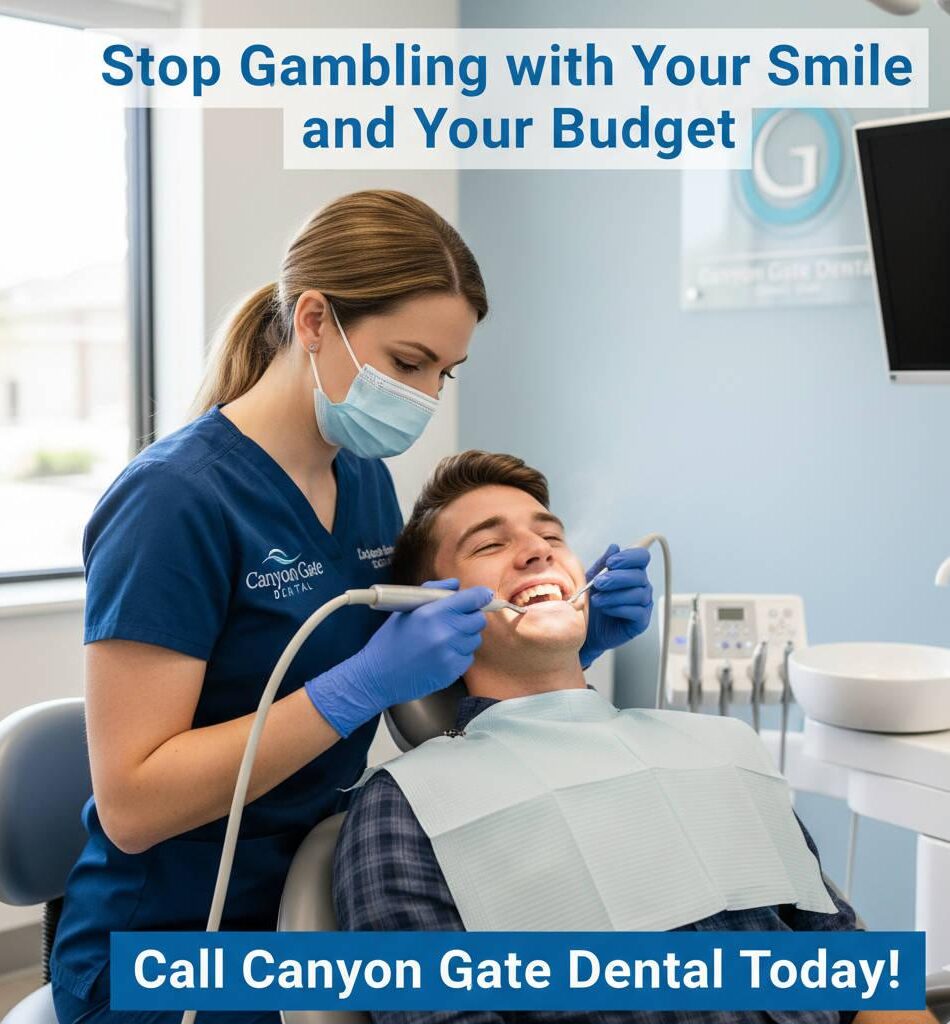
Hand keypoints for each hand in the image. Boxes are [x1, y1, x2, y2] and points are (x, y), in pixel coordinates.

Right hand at [305, 579, 493, 736]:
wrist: (377, 676)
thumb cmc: (389, 641)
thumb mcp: (405, 610)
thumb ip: (432, 592)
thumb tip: (455, 585)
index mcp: (431, 614)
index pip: (470, 600)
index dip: (480, 596)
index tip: (483, 596)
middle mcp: (443, 633)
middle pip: (478, 620)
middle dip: (470, 616)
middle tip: (456, 619)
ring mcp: (449, 654)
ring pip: (474, 639)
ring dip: (464, 636)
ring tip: (443, 639)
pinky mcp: (452, 672)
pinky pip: (467, 657)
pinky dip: (459, 654)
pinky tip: (441, 654)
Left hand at [579, 545, 652, 668]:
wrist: (583, 628)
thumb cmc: (589, 602)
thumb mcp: (591, 579)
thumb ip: (603, 563)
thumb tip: (615, 547)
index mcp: (631, 571)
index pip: (641, 557)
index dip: (629, 557)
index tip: (610, 563)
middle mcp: (642, 585)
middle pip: (639, 575)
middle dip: (616, 578)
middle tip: (598, 583)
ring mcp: (644, 603)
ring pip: (638, 593)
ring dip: (614, 595)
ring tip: (597, 600)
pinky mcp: (642, 621)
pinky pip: (637, 611)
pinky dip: (619, 608)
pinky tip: (606, 609)